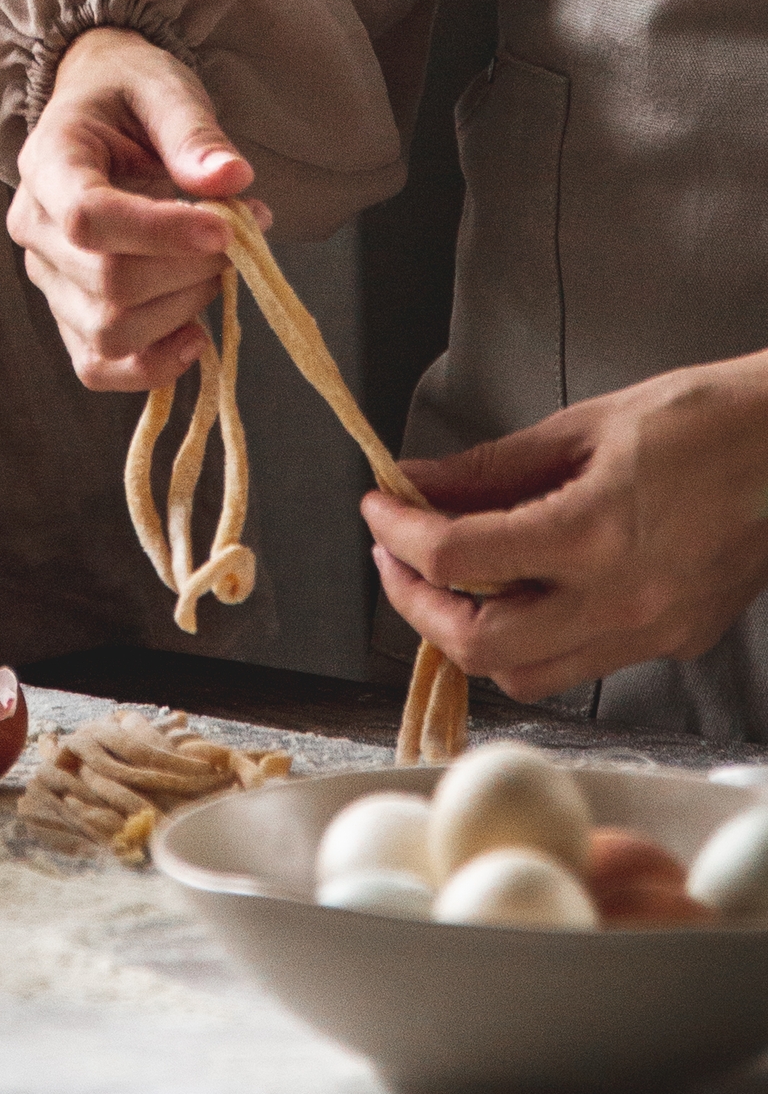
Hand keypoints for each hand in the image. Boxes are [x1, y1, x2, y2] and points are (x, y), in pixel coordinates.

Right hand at [13, 26, 268, 390]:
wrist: (100, 112)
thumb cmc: (130, 96)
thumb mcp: (165, 90)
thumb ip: (194, 134)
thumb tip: (232, 180)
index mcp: (48, 164)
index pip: (88, 218)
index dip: (161, 233)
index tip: (226, 228)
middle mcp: (35, 230)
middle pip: (108, 283)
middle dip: (191, 269)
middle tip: (241, 234)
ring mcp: (48, 280)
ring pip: (109, 332)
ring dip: (182, 310)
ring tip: (217, 268)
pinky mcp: (69, 314)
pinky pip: (97, 367)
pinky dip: (150, 367)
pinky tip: (194, 337)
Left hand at [362, 352, 767, 701]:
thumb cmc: (714, 420)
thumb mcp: (586, 426)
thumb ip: (489, 467)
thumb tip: (416, 483)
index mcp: (595, 534)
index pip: (456, 558)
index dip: (397, 534)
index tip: (379, 508)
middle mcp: (623, 600)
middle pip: (476, 644)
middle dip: (416, 604)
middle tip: (396, 558)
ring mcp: (653, 631)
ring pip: (524, 673)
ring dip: (468, 634)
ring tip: (448, 582)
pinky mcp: (676, 642)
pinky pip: (578, 664)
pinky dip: (530, 639)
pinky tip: (519, 592)